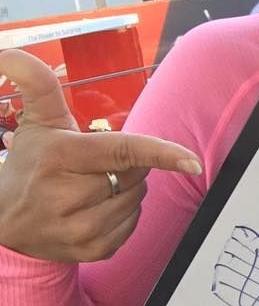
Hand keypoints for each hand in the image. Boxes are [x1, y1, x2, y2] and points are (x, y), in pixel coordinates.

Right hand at [0, 48, 201, 261]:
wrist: (2, 221)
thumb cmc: (30, 165)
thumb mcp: (36, 122)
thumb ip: (37, 84)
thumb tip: (9, 53)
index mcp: (62, 158)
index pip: (123, 153)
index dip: (161, 153)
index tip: (192, 161)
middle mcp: (68, 197)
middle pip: (136, 174)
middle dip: (129, 166)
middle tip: (96, 166)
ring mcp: (79, 229)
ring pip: (138, 199)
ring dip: (128, 189)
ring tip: (94, 187)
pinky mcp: (90, 252)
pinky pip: (132, 225)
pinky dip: (124, 214)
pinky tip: (97, 208)